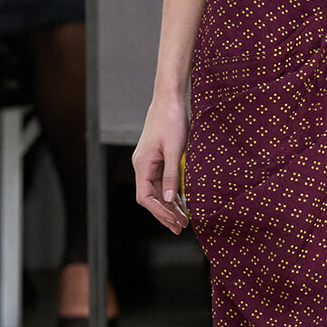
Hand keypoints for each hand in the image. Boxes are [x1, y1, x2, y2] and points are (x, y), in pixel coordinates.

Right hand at [133, 95, 190, 233]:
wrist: (169, 98)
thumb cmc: (171, 120)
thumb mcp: (174, 149)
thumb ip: (171, 176)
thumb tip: (170, 200)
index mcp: (142, 164)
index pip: (145, 197)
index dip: (159, 212)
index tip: (174, 223)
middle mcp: (142, 165)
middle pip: (151, 197)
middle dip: (165, 213)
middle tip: (181, 227)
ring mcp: (149, 161)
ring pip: (157, 190)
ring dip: (169, 205)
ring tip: (184, 219)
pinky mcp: (157, 157)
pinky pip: (162, 181)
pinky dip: (171, 192)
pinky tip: (182, 201)